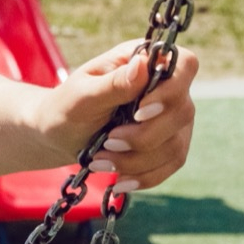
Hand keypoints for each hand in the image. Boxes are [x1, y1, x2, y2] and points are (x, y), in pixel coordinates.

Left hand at [36, 40, 198, 193]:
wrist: (58, 137)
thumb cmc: (66, 108)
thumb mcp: (82, 95)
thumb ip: (114, 83)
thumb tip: (142, 64)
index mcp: (144, 61)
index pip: (185, 65)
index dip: (171, 90)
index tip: (140, 111)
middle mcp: (166, 88)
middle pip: (181, 112)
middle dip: (143, 137)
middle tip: (107, 142)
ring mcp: (171, 118)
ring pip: (175, 144)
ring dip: (137, 161)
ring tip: (101, 162)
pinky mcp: (169, 144)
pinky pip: (171, 164)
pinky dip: (144, 176)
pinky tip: (120, 181)